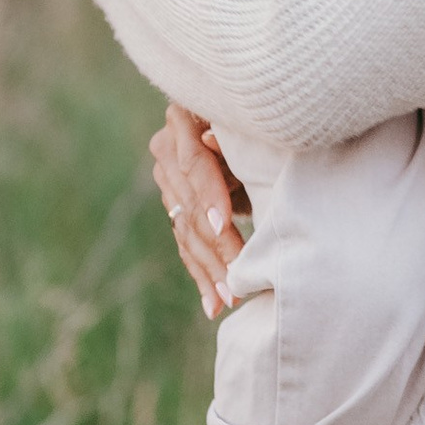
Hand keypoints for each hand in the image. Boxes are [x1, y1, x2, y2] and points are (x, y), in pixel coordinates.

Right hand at [152, 103, 249, 317]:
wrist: (250, 121)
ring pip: (185, 229)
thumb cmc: (258, 120)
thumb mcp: (248, 127)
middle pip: (189, 204)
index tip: (224, 223)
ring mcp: (167, 180)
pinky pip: (185, 243)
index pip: (192, 163)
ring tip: (229, 297)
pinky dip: (202, 274)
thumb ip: (232, 138)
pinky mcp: (175, 205)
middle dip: (214, 245)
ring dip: (209, 268)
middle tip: (234, 278)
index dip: (208, 193)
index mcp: (183, 120)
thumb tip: (211, 140)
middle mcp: (166, 149)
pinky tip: (213, 304)